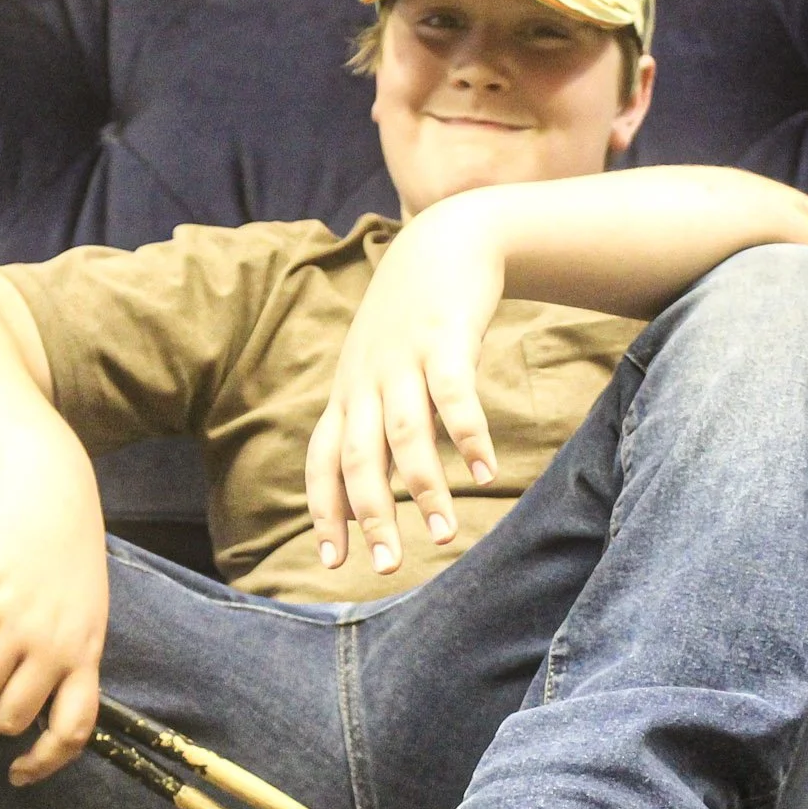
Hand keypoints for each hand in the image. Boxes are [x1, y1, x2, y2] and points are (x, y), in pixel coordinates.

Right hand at [0, 443, 107, 784]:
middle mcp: (54, 645)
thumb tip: (41, 709)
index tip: (20, 772)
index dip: (45, 762)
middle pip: (8, 719)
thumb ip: (70, 656)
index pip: (74, 730)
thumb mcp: (85, 610)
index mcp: (86, 651)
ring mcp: (17, 623)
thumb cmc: (65, 553)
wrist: (48, 488)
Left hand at [305, 202, 502, 573]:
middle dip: (370, 515)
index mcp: (347, 395)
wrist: (442, 242)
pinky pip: (454, 395)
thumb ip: (376, 428)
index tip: (335, 561)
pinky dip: (467, 435)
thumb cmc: (411, 323)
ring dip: (422, 487)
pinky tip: (484, 473)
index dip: (326, 510)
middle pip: (359, 458)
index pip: (323, 462)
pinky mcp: (444, 338)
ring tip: (444, 534)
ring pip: (404, 433)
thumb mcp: (379, 373)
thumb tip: (376, 496)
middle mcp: (366, 381)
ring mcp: (403, 359)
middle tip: (387, 566)